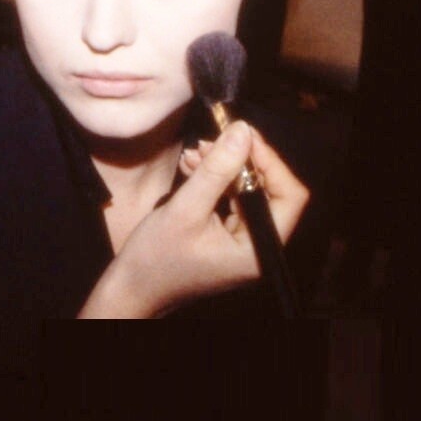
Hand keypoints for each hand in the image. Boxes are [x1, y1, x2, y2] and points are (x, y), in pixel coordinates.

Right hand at [81, 121, 308, 316]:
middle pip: (269, 191)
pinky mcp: (227, 237)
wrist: (131, 289)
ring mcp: (243, 243)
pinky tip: (193, 166)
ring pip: (248, 192)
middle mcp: (259, 247)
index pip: (289, 196)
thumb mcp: (185, 209)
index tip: (242, 136)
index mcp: (258, 249)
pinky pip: (231, 201)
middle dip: (241, 161)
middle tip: (212, 140)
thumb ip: (216, 170)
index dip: (270, 162)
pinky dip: (214, 181)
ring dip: (224, 168)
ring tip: (196, 152)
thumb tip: (242, 131)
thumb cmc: (155, 259)